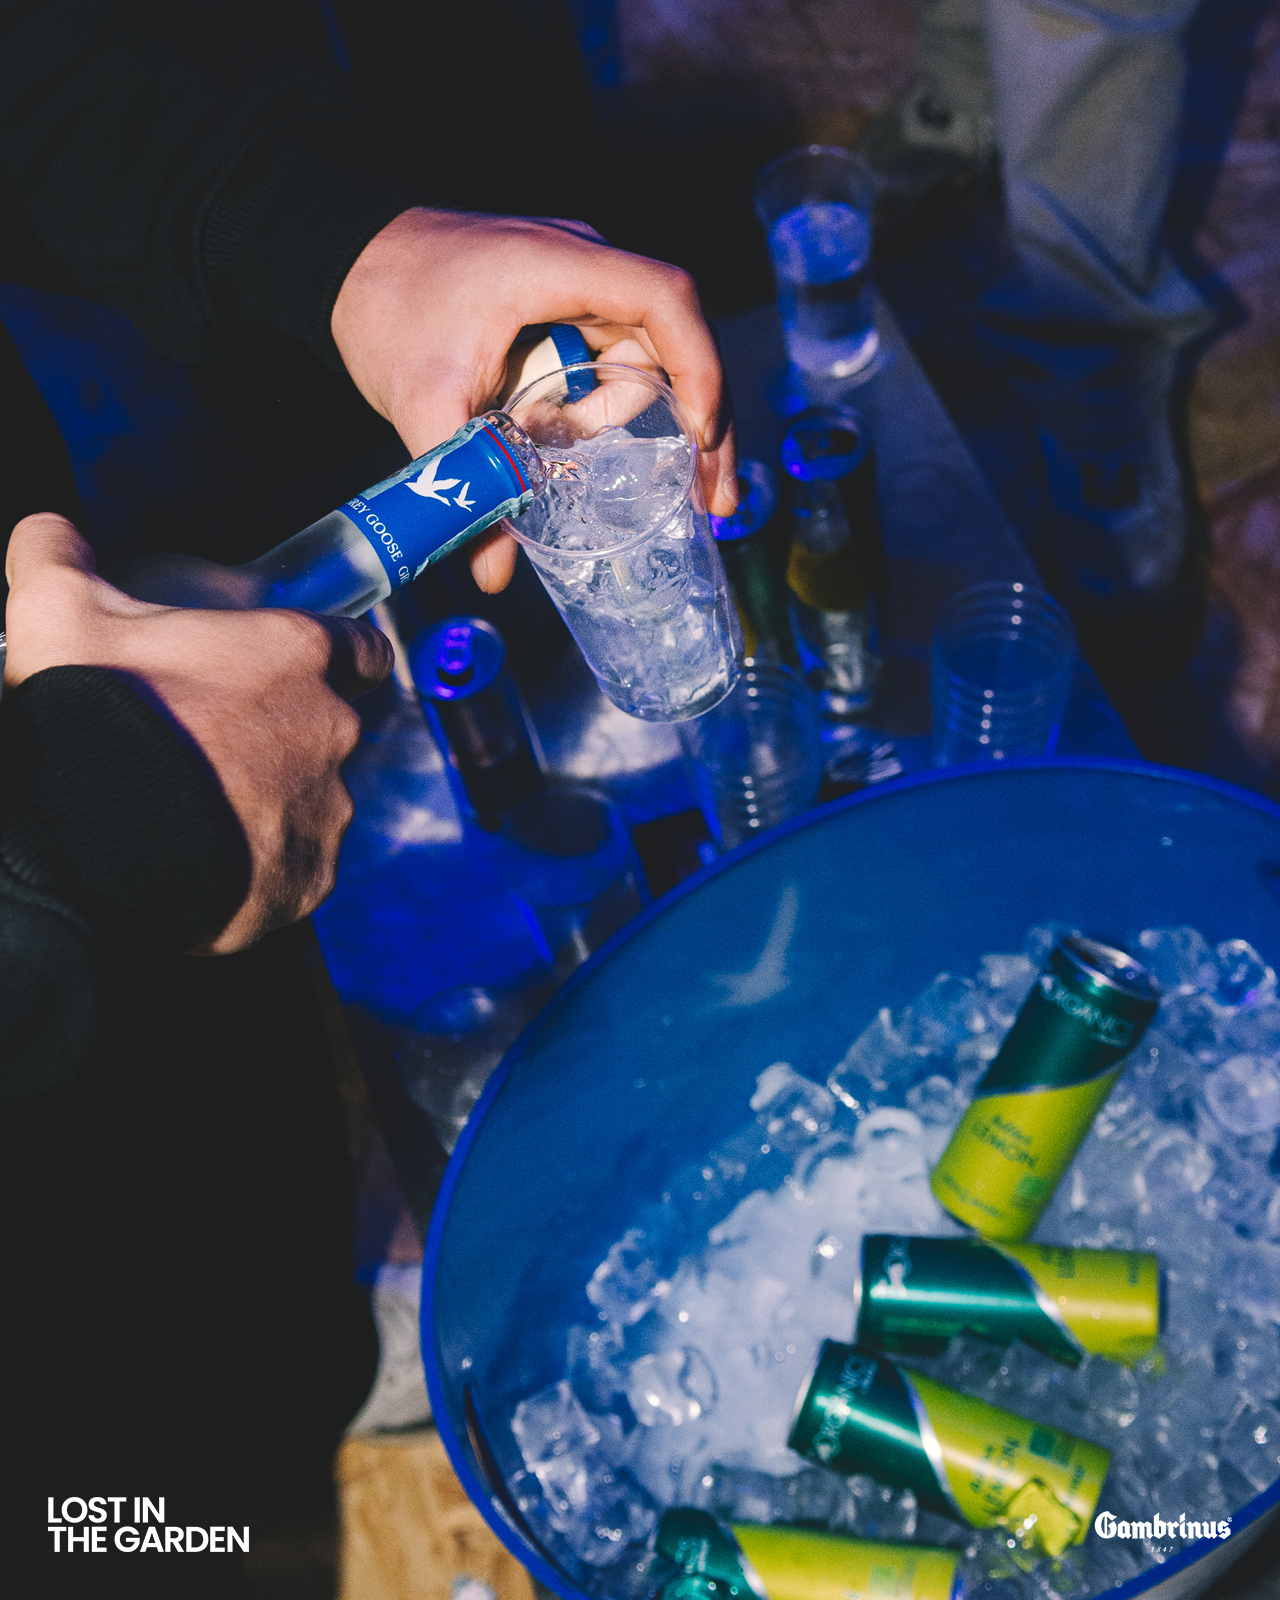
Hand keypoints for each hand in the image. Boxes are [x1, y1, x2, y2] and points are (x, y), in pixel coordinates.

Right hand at [4, 514, 391, 951]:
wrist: (91, 838)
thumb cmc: (93, 711)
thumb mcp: (59, 609)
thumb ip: (60, 553)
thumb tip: (47, 529)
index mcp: (298, 656)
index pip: (361, 650)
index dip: (340, 658)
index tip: (298, 672)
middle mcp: (332, 732)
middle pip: (325, 731)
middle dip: (277, 738)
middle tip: (207, 750)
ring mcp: (325, 812)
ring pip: (308, 804)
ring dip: (267, 805)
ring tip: (194, 815)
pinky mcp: (309, 880)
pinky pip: (292, 870)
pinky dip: (257, 869)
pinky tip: (204, 866)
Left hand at [330, 208, 737, 591]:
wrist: (340, 256)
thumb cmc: (382, 306)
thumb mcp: (422, 403)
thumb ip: (466, 486)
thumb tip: (496, 576)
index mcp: (559, 266)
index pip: (665, 301)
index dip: (702, 369)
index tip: (704, 440)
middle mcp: (584, 265)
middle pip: (674, 340)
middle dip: (699, 422)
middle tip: (710, 499)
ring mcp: (577, 283)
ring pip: (643, 358)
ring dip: (638, 423)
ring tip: (612, 480)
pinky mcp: (563, 305)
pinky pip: (609, 359)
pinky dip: (610, 409)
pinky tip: (590, 450)